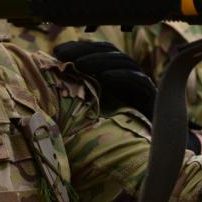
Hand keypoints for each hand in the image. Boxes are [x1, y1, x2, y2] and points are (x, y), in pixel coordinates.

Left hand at [53, 40, 201, 153]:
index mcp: (116, 74)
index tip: (57, 50)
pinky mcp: (152, 96)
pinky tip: (105, 77)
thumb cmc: (115, 135)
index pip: (98, 51)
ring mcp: (142, 84)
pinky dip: (122, 76)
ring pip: (123, 62)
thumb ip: (79, 95)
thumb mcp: (92, 112)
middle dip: (85, 51)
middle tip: (62, 54)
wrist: (149, 153)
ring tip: (79, 65)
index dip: (79, 47)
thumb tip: (50, 83)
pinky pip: (138, 80)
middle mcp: (130, 74)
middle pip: (109, 52)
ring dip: (99, 61)